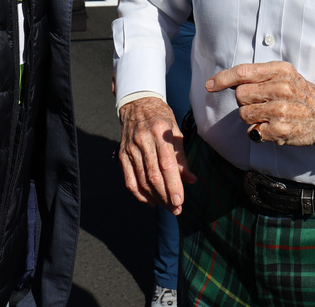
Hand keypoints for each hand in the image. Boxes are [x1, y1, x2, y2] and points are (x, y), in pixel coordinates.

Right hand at [117, 98, 194, 214]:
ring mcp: (130, 148)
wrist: (138, 104)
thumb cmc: (161, 119)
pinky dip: (139, 194)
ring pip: (142, 180)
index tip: (179, 201)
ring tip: (166, 207)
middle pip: (153, 176)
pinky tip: (150, 201)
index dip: (173, 185)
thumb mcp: (176, 131)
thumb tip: (191, 180)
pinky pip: (129, 180)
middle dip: (165, 196)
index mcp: (159, 132)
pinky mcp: (122, 155)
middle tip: (176, 210)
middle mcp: (143, 141)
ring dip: (155, 197)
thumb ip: (182, 157)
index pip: (166, 164)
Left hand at [206, 61, 314, 145]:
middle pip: (240, 95)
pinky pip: (253, 131)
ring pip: (244, 114)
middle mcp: (281, 88)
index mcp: (280, 71)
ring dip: (252, 118)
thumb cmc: (304, 95)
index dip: (222, 79)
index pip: (243, 72)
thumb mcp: (287, 75)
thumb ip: (262, 76)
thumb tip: (230, 82)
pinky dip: (259, 132)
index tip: (210, 85)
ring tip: (270, 116)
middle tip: (262, 103)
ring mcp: (280, 110)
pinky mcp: (280, 130)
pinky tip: (275, 127)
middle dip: (245, 101)